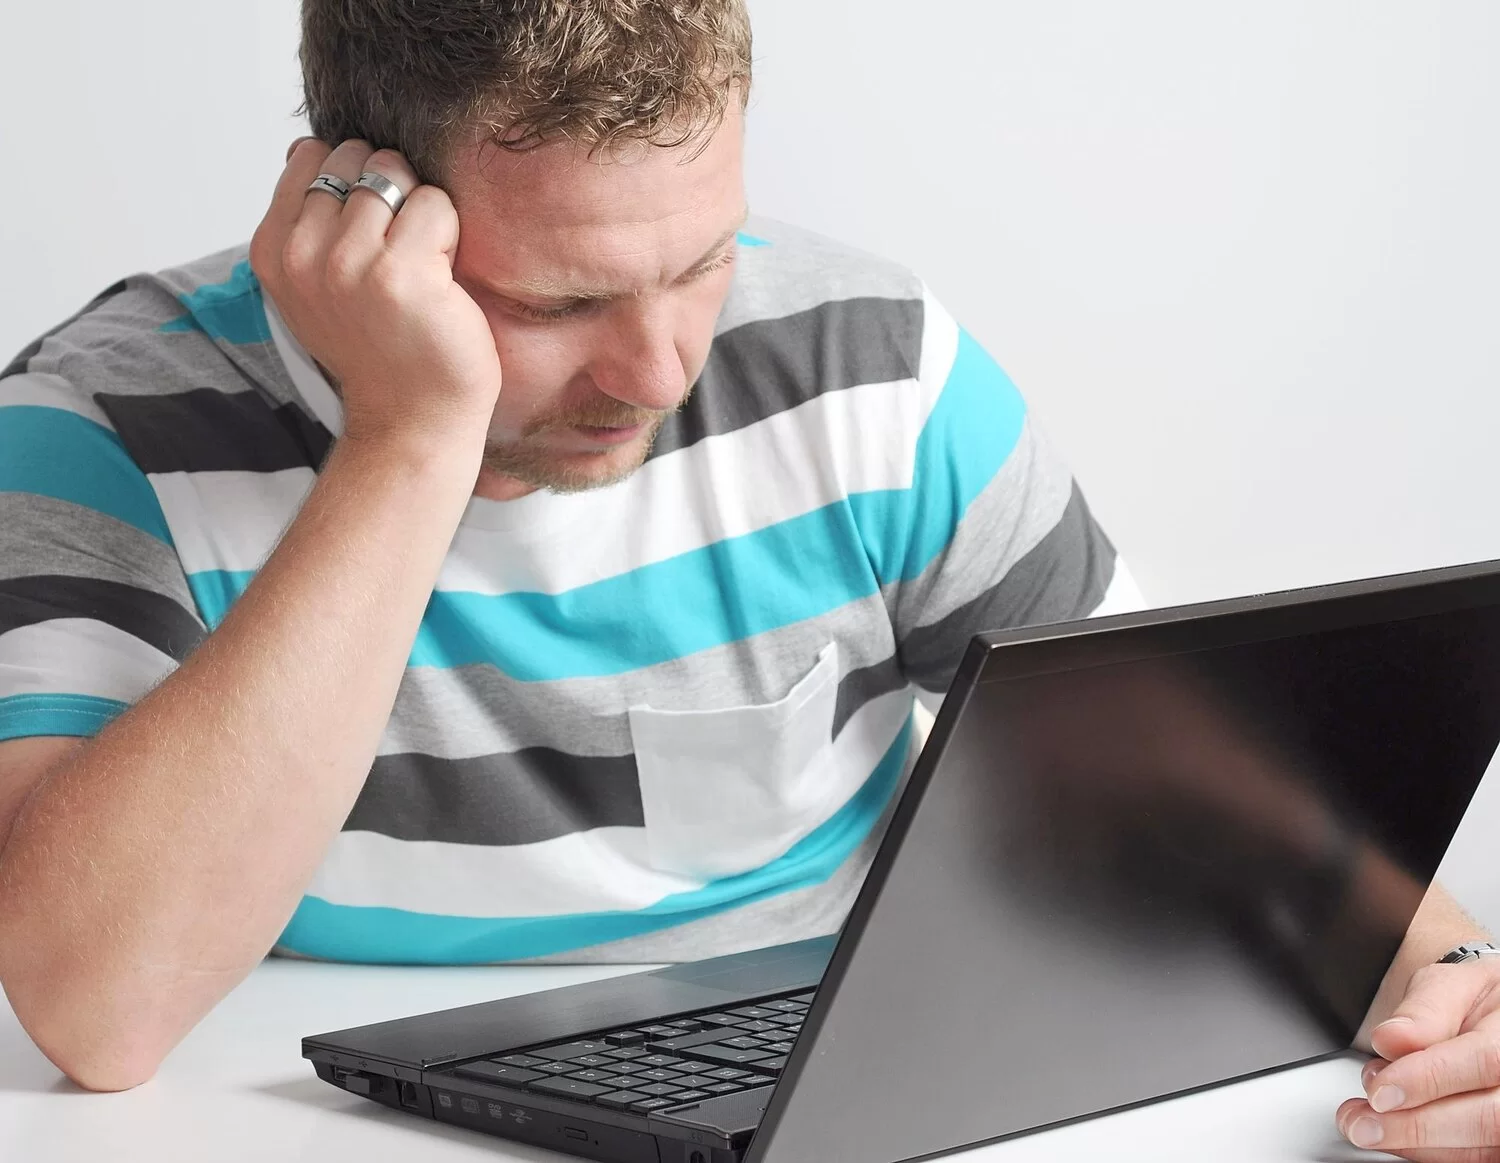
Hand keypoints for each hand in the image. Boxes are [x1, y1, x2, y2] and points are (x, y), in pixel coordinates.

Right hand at [249, 138, 502, 452]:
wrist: (412, 419)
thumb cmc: (378, 348)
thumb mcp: (316, 284)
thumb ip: (306, 218)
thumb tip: (307, 146)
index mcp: (273, 251)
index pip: (311, 157)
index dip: (354, 182)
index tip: (368, 235)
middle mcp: (303, 255)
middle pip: (355, 156)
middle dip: (388, 188)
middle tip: (400, 251)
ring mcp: (349, 264)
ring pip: (395, 173)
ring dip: (421, 210)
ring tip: (421, 264)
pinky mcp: (402, 273)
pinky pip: (434, 204)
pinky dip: (449, 232)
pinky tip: (442, 279)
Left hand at [1339, 958, 1499, 1157]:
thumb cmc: (1484, 1003)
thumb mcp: (1455, 986)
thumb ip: (1425, 1010)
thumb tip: (1392, 1039)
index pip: (1485, 1060)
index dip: (1430, 1078)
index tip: (1380, 1088)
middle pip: (1488, 1117)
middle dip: (1417, 1125)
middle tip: (1363, 1120)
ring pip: (1482, 1147)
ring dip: (1419, 1144)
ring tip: (1371, 1125)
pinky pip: (1477, 1156)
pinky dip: (1433, 1152)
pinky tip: (1400, 1138)